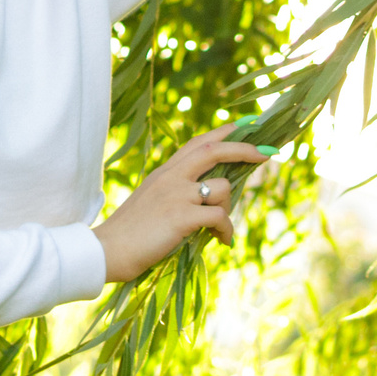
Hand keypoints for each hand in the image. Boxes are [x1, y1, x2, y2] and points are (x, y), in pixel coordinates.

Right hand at [94, 129, 273, 282]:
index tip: (246, 125)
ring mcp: (177, 194)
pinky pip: (220, 216)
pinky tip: (222, 241)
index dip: (224, 132)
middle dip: (245, 148)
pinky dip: (226, 230)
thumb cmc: (130, 232)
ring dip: (228, 209)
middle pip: (214, 150)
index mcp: (165, 171)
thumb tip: (206, 197)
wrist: (108, 250)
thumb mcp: (151, 200)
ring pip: (222, 188)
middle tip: (268, 154)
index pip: (198, 142)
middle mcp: (172, 176)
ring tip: (218, 230)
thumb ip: (174, 192)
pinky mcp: (182, 215)